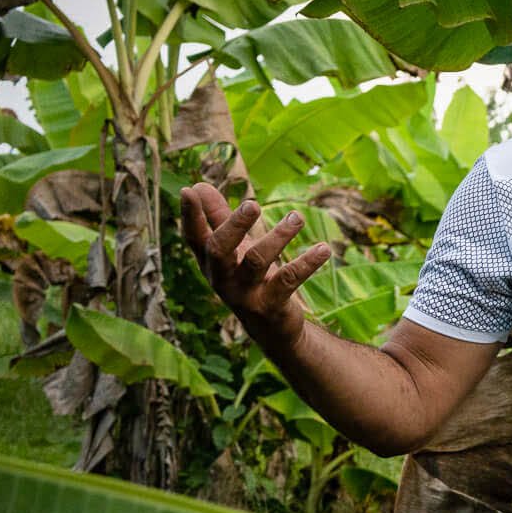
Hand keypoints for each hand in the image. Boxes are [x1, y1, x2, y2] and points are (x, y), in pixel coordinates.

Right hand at [181, 183, 331, 347]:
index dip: (189, 216)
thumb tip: (198, 184)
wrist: (272, 328)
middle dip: (234, 225)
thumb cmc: (248, 279)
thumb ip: (218, 218)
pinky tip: (324, 248)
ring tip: (297, 217)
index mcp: (210, 263)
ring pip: (257, 261)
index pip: (194, 237)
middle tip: (253, 204)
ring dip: (279, 237)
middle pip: (219, 249)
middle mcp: (222, 279)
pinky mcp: (271, 305)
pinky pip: (288, 280)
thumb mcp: (232, 249)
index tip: (187, 190)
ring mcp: (245, 294)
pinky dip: (307, 263)